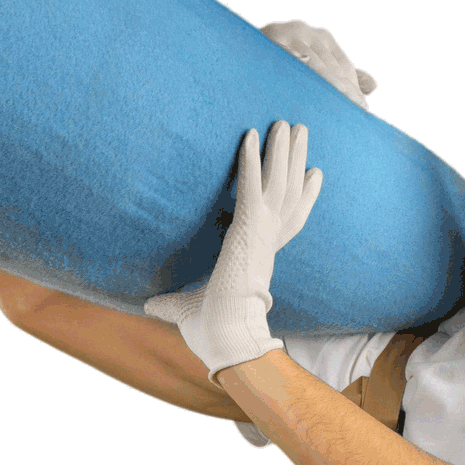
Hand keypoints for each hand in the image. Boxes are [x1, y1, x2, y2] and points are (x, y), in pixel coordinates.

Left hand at [144, 120, 322, 382]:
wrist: (224, 342)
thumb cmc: (212, 331)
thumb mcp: (188, 308)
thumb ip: (171, 302)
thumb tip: (148, 306)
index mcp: (261, 256)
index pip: (290, 219)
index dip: (304, 195)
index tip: (316, 174)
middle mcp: (268, 242)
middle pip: (290, 191)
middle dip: (296, 158)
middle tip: (302, 129)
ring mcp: (261, 234)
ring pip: (279, 182)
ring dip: (282, 150)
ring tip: (287, 122)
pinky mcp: (246, 230)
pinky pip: (249, 187)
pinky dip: (250, 160)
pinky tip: (249, 135)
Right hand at [262, 21, 374, 107]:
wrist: (234, 60)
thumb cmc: (273, 70)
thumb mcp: (310, 70)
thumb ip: (339, 76)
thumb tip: (373, 85)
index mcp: (319, 38)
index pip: (343, 64)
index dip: (352, 87)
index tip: (363, 109)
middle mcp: (304, 32)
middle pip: (330, 64)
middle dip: (344, 89)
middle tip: (356, 111)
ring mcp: (284, 35)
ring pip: (312, 65)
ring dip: (326, 88)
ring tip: (338, 110)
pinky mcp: (267, 43)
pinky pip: (287, 64)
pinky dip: (298, 80)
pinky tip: (306, 98)